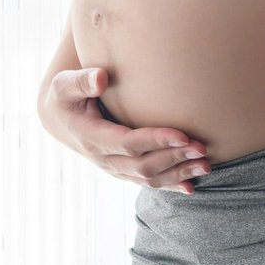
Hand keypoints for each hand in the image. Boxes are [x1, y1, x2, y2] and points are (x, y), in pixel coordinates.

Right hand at [37, 66, 209, 194]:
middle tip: (202, 148)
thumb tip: (100, 78)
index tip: (183, 134)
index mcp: (91, 136)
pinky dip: (170, 185)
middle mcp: (102, 158)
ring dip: (178, 173)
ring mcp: (112, 168)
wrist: (58, 120)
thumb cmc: (64, 96)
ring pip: (148, 178)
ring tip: (205, 165)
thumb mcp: (64, 85)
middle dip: (174, 157)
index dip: (155, 140)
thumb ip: (80, 81)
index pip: (127, 143)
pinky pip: (146, 182)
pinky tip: (191, 186)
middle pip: (143, 164)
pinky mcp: (121, 171)